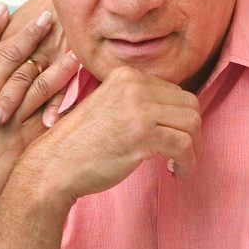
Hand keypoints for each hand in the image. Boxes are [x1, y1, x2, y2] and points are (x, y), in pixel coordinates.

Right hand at [0, 5, 78, 220]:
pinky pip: (47, 115)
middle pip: (9, 59)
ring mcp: (4, 120)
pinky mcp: (22, 141)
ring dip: (54, 61)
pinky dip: (62, 98)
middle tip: (48, 15)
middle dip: (29, 34)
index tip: (5, 6)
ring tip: (71, 44)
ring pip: (32, 83)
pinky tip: (77, 86)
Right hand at [15, 65, 201, 207]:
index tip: (173, 138)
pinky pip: (184, 145)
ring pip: (192, 123)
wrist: (54, 166)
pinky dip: (188, 162)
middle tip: (182, 154)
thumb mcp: (109, 107)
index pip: (174, 92)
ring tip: (180, 164)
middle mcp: (134, 85)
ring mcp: (138, 108)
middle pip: (189, 105)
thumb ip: (137, 102)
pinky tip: (177, 172)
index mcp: (125, 76)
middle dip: (192, 132)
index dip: (178, 118)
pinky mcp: (143, 133)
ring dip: (193, 148)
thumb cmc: (80, 145)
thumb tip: (176, 113)